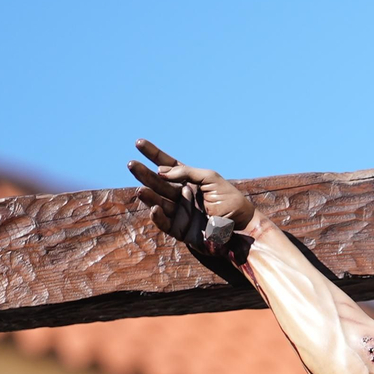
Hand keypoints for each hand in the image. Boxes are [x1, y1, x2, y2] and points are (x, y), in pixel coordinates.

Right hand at [128, 139, 256, 253]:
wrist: (241, 227)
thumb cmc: (231, 201)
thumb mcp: (211, 179)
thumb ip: (187, 173)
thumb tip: (162, 170)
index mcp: (191, 181)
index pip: (168, 166)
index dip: (154, 155)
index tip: (139, 143)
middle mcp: (183, 195)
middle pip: (159, 183)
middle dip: (145, 174)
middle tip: (131, 165)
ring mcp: (181, 213)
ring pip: (159, 202)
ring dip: (149, 195)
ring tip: (140, 188)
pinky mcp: (181, 230)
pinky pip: (165, 223)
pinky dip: (158, 216)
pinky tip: (153, 208)